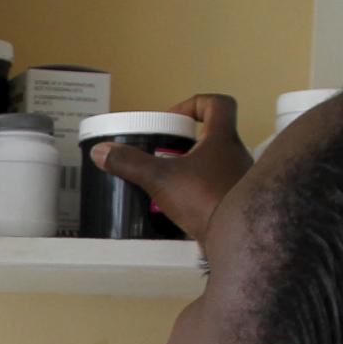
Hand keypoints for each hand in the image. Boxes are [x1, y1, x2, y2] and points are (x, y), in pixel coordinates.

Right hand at [90, 94, 252, 240]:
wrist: (238, 240)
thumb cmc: (206, 199)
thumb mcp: (160, 179)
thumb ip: (131, 163)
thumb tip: (101, 151)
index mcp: (223, 138)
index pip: (218, 104)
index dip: (194, 104)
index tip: (173, 120)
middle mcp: (237, 155)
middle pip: (213, 135)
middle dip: (186, 142)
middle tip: (163, 154)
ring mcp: (241, 180)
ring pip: (216, 164)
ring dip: (194, 168)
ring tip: (168, 183)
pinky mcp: (237, 203)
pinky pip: (218, 189)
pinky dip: (200, 193)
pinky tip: (182, 207)